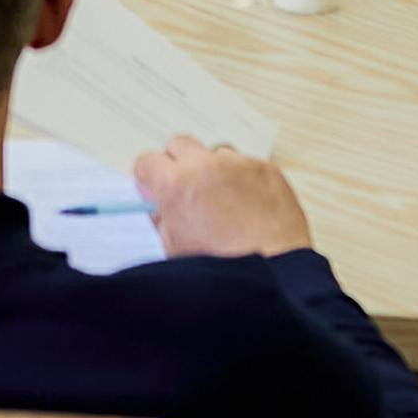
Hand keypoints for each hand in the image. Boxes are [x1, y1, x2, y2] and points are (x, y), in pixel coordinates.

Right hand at [134, 140, 313, 258]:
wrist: (270, 273)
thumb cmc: (222, 268)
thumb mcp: (173, 250)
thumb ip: (161, 221)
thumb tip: (159, 208)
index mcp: (176, 184)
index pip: (148, 160)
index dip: (150, 176)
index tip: (155, 185)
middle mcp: (206, 166)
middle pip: (180, 144)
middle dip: (179, 163)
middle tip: (186, 187)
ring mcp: (239, 165)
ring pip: (217, 153)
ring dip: (215, 169)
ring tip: (223, 199)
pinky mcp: (267, 169)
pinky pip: (248, 165)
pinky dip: (245, 179)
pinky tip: (249, 204)